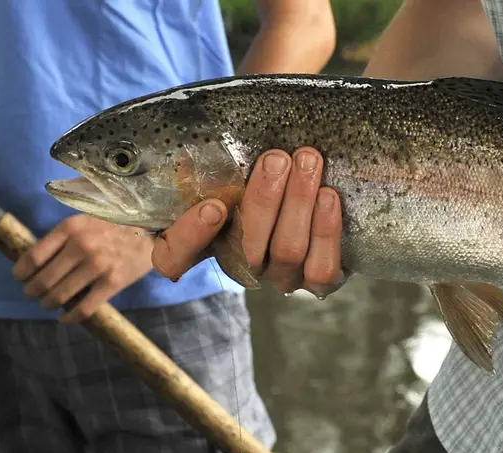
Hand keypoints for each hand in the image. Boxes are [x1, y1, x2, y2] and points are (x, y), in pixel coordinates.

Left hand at [12, 214, 156, 324]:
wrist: (151, 228)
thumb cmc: (113, 225)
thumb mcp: (84, 220)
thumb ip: (62, 237)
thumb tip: (34, 260)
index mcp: (70, 228)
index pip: (33, 257)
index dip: (21, 272)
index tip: (19, 278)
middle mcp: (81, 246)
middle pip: (43, 280)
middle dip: (32, 292)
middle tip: (32, 294)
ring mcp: (97, 265)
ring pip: (60, 296)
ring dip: (48, 304)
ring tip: (47, 304)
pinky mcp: (113, 282)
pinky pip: (83, 309)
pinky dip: (69, 318)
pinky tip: (64, 319)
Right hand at [152, 147, 347, 296]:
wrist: (316, 184)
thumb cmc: (262, 162)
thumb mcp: (235, 156)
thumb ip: (217, 153)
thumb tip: (200, 123)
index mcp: (205, 240)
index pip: (174, 259)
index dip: (189, 238)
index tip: (213, 206)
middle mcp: (241, 264)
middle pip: (246, 249)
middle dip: (264, 201)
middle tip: (277, 160)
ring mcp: (279, 275)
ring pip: (287, 252)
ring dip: (298, 203)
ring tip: (308, 161)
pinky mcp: (316, 280)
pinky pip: (320, 268)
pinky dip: (325, 230)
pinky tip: (327, 196)